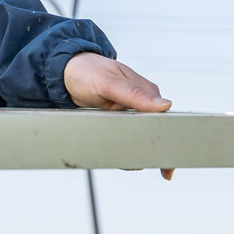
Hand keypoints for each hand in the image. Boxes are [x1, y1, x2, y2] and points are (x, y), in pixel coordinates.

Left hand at [63, 51, 175, 180]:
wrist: (66, 72)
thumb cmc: (87, 70)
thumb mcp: (109, 81)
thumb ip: (135, 93)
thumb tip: (165, 105)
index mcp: (147, 91)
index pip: (164, 118)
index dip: (167, 139)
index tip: (165, 158)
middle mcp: (141, 103)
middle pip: (154, 132)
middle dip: (151, 150)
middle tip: (141, 163)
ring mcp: (129, 112)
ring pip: (140, 137)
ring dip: (135, 151)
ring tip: (127, 161)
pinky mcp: (118, 120)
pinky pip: (124, 136)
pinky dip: (123, 147)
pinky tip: (119, 156)